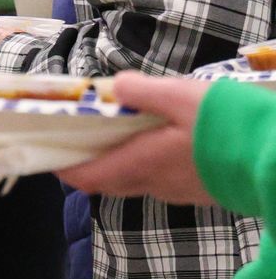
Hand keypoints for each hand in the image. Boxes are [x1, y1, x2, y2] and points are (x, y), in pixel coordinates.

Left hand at [59, 71, 214, 200]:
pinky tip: (164, 142)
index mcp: (140, 164)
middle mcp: (155, 184)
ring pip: (136, 180)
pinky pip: (162, 180)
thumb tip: (114, 88)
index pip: (88, 177)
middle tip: (85, 136)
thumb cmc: (226, 128)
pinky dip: (150, 163)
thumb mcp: (179, 96)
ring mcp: (178, 191)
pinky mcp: (199, 191)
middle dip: (92, 162)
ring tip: (124, 132)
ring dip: (123, 160)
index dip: (64, 166)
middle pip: (109, 180)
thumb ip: (141, 91)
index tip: (51, 150)